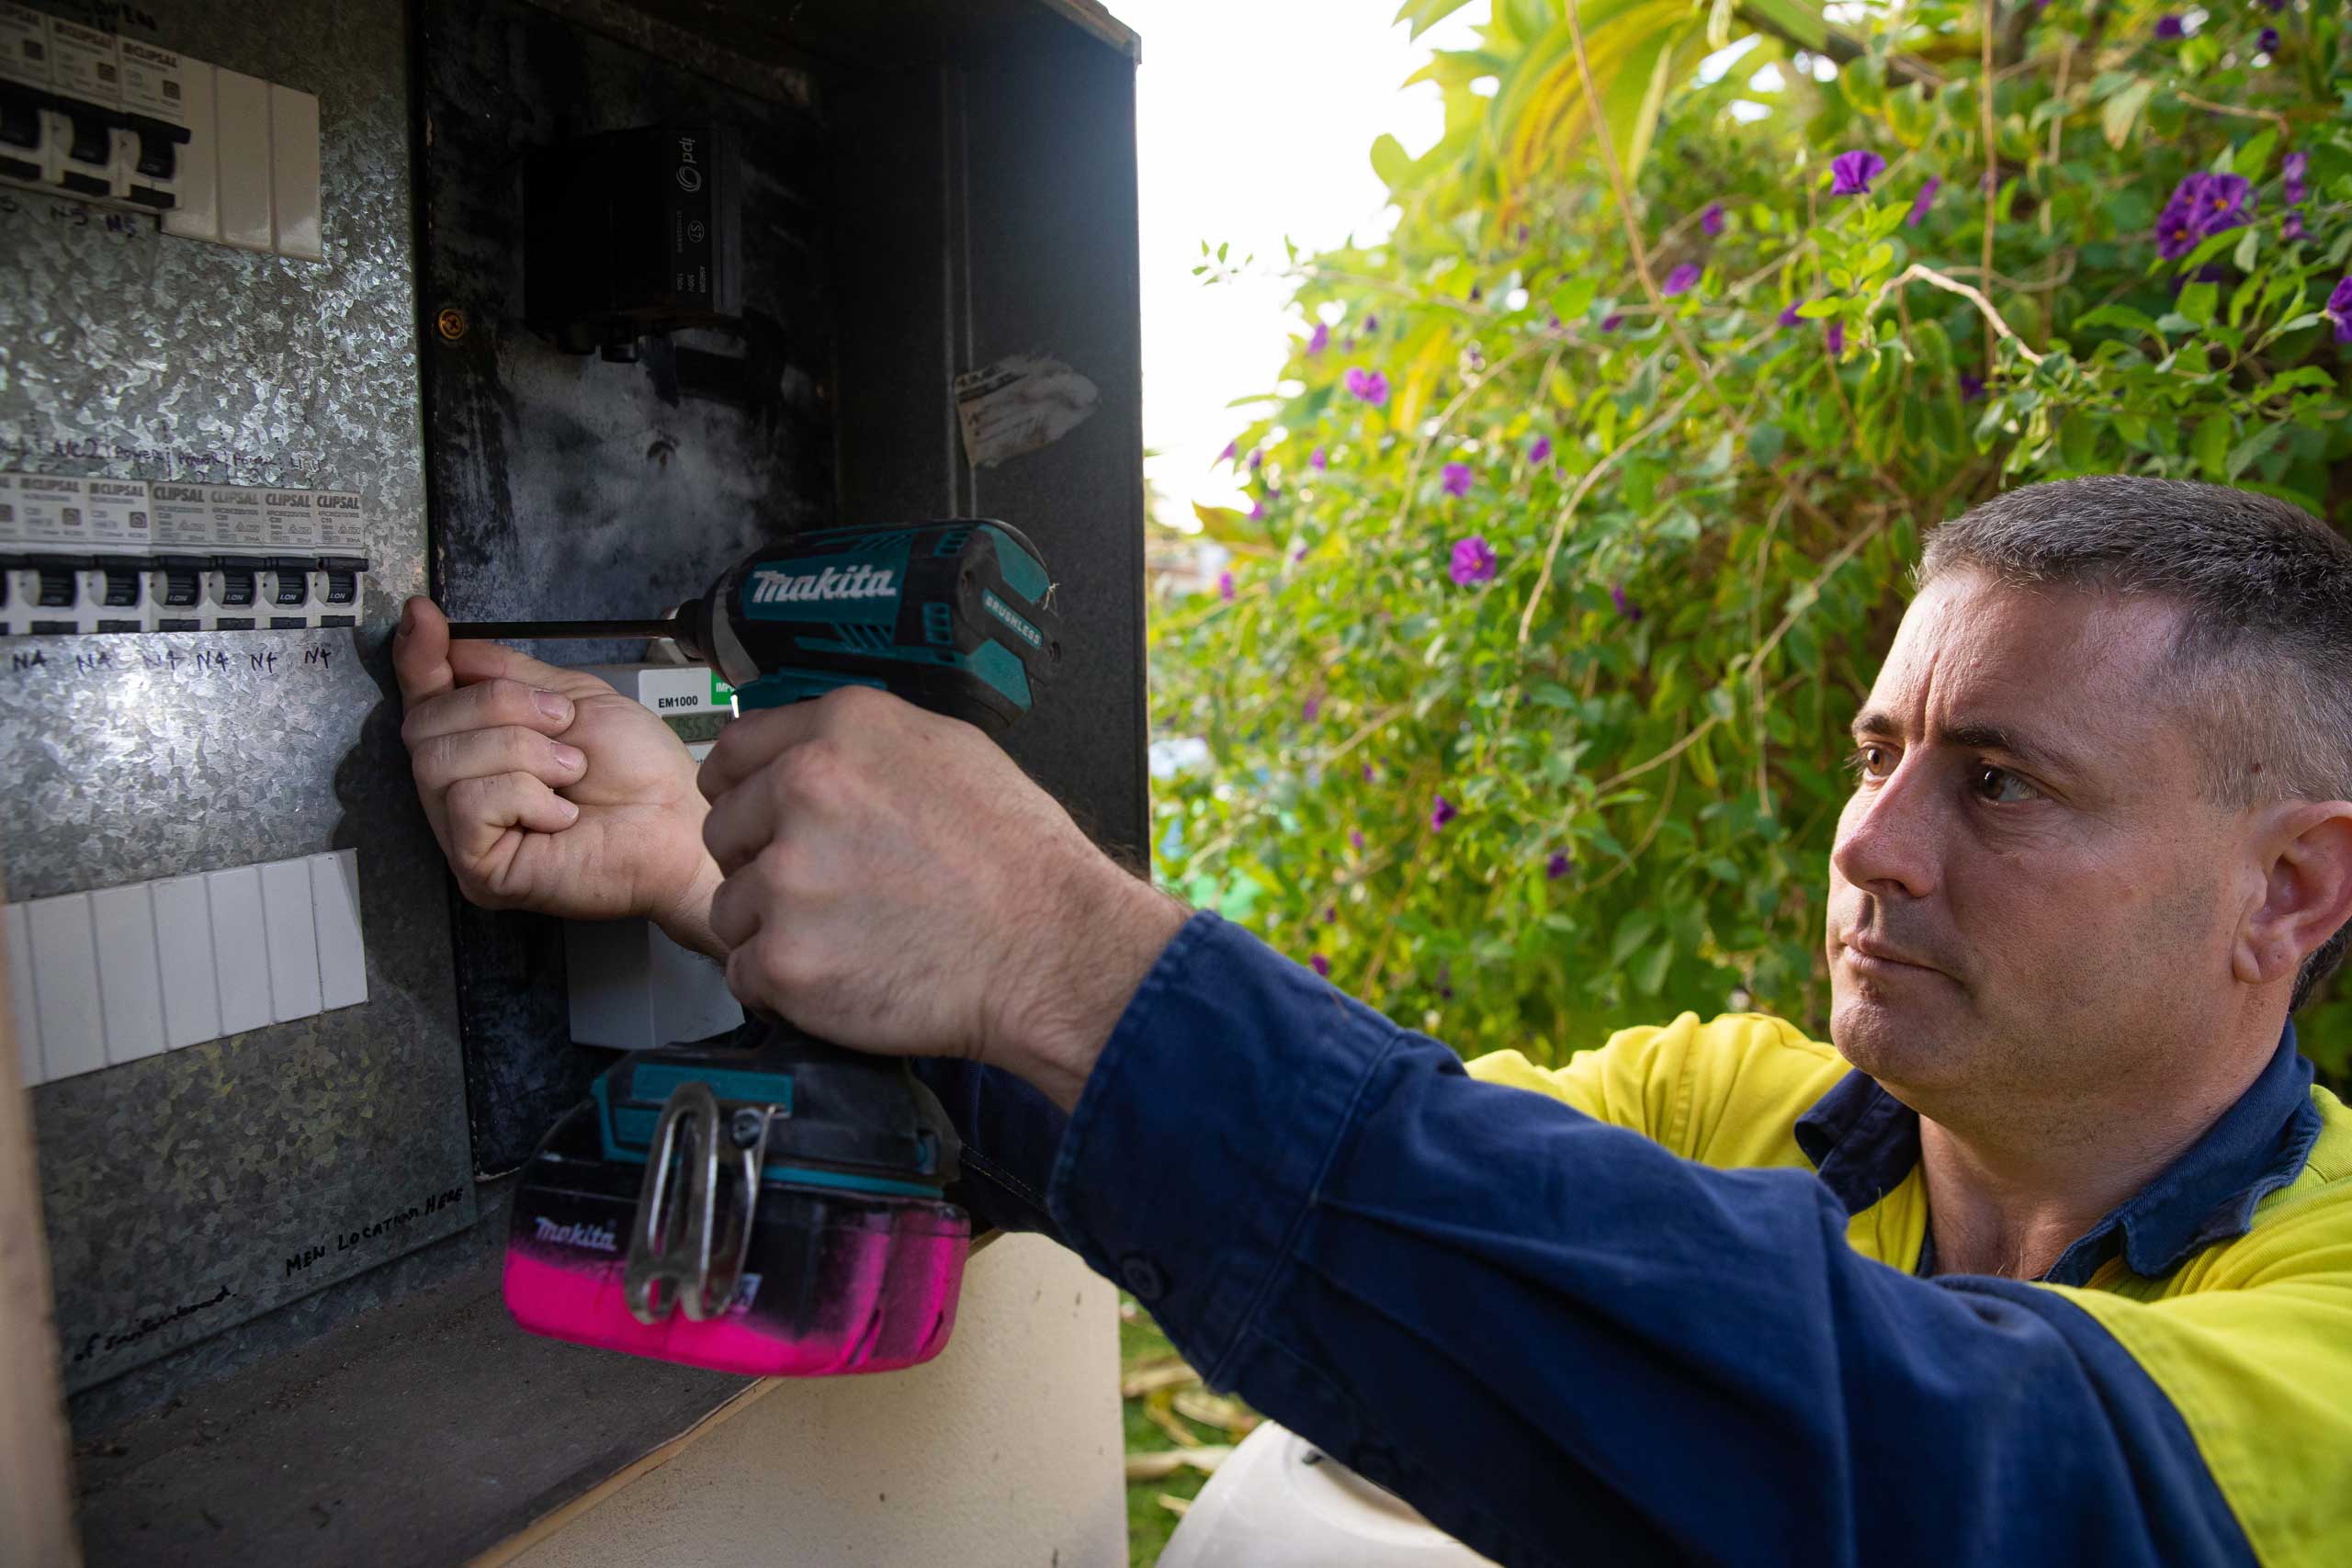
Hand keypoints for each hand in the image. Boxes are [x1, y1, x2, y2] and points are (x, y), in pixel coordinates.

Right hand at [394, 597, 722, 952]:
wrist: (679, 820)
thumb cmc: (640, 770)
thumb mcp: (572, 697)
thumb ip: (505, 672)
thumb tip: (444, 640)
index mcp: (480, 746)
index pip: (424, 698)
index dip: (418, 657)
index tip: (423, 616)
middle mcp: (461, 790)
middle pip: (423, 724)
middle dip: (499, 707)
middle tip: (563, 726)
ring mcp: (465, 833)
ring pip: (439, 761)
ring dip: (520, 750)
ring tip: (569, 770)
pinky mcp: (479, 869)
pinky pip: (466, 803)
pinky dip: (524, 795)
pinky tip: (561, 813)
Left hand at [698, 687, 1187, 1109]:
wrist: (1054, 950)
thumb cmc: (1021, 862)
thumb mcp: (952, 752)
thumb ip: (865, 747)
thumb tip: (813, 754)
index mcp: (841, 731)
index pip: (732, 752)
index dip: (740, 792)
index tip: (753, 817)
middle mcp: (804, 790)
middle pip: (723, 833)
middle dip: (760, 864)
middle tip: (824, 892)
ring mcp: (789, 877)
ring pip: (731, 908)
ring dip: (772, 929)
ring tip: (848, 938)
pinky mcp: (786, 958)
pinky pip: (746, 973)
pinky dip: (783, 985)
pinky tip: (843, 975)